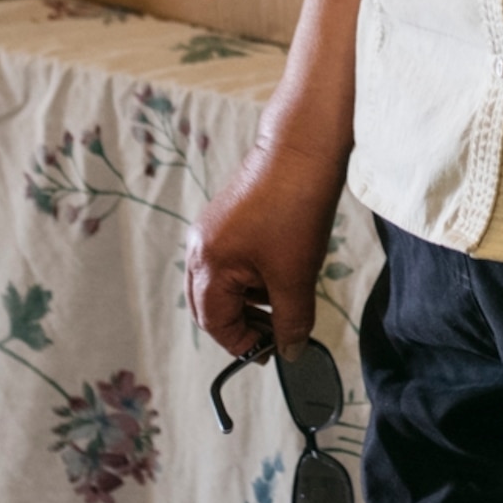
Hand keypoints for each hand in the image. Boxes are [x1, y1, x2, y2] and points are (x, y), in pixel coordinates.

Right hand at [184, 131, 346, 363]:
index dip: (242, 344)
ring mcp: (211, 229)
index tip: (271, 352)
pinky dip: (250, 276)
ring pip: (221, 283)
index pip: (214, 323)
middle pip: (210, 306)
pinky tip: (280, 271)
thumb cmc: (295, 210)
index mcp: (207, 264)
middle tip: (274, 334)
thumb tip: (290, 352)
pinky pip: (230, 260)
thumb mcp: (295, 275)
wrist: (303, 150)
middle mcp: (200, 247)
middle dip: (241, 324)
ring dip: (247, 300)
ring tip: (283, 300)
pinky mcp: (227, 216)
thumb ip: (290, 321)